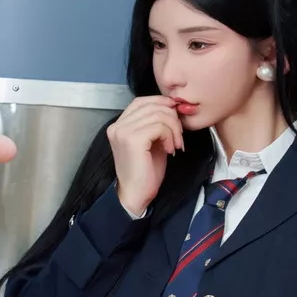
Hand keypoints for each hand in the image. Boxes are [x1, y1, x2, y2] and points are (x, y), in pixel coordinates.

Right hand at [105, 96, 183, 215]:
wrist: (136, 195)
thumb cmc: (145, 172)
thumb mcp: (151, 141)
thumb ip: (156, 123)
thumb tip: (172, 106)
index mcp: (119, 125)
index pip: (142, 101)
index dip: (162, 104)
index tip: (176, 117)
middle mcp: (118, 126)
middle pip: (153, 106)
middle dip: (172, 119)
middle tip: (179, 137)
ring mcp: (123, 132)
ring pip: (158, 115)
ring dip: (173, 129)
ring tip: (175, 145)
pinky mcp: (133, 140)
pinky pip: (159, 126)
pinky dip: (170, 136)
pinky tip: (170, 150)